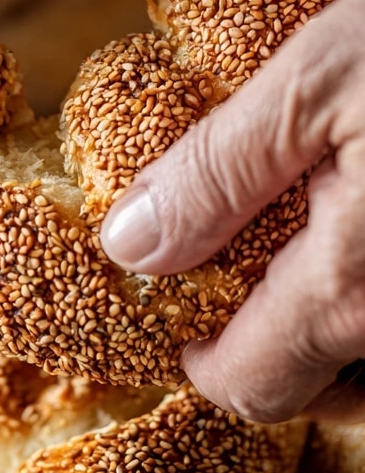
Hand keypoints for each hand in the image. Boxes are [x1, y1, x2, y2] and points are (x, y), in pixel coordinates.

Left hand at [100, 0, 364, 423]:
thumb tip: (131, 246)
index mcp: (358, 292)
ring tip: (303, 235)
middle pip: (321, 390)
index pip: (245, 386)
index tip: (174, 298)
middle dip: (268, 340)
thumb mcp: (314, 82)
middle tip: (238, 258)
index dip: (192, 351)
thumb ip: (217, 173)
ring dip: (332, 323)